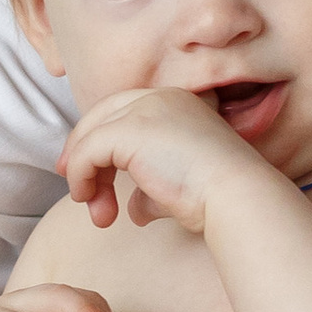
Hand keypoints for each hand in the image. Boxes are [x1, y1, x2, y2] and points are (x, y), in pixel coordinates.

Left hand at [61, 87, 264, 235]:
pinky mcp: (129, 129)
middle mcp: (160, 98)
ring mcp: (144, 109)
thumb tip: (134, 210)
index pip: (125, 113)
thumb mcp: (177, 188)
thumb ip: (151, 192)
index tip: (89, 176)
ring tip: (96, 212)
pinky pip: (88, 151)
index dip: (100, 141)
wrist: (234, 196)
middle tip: (77, 188)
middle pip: (102, 117)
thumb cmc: (215, 197)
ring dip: (85, 175)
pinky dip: (81, 176)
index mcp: (177, 103)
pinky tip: (89, 201)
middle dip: (82, 152)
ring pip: (92, 135)